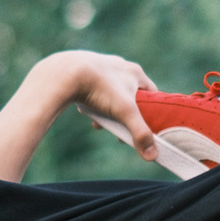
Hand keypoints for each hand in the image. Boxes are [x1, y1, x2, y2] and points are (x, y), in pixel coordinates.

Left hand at [44, 50, 158, 161]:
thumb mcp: (124, 112)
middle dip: (126, 115)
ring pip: (111, 93)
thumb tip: (153, 155)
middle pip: (131, 96)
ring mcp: (102, 65)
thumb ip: (140, 133)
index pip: (153, 94)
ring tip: (100, 124)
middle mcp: (121, 65)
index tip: (146, 128)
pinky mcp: (85, 68)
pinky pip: (94, 88)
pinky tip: (85, 112)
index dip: (153, 112)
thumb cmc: (99, 89)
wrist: (66, 73)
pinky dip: (93, 103)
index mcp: (135, 72)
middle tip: (120, 131)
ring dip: (108, 110)